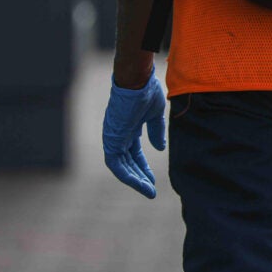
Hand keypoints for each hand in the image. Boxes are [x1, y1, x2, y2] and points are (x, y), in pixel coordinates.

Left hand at [103, 67, 166, 198]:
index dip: (143, 166)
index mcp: (127, 126)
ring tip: (148, 191)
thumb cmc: (147, 91)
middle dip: (139, 176)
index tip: (153, 179)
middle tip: (150, 190)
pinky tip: (141, 183)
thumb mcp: (155, 114)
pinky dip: (127, 176)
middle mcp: (118, 134)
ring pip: (121, 166)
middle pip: (127, 161)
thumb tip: (159, 148)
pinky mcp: (111, 140)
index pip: (133, 152)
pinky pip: (117, 165)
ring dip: (134, 180)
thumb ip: (156, 131)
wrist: (137, 80)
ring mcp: (113, 137)